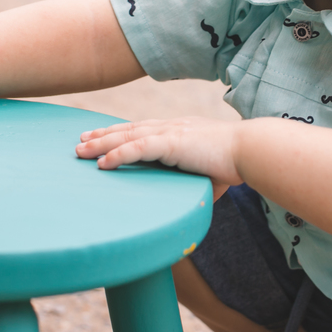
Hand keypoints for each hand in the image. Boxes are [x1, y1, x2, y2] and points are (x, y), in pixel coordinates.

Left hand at [75, 118, 243, 198]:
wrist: (251, 150)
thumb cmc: (236, 163)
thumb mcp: (210, 174)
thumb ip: (197, 185)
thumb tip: (195, 204)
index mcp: (179, 130)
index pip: (142, 129)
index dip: (119, 133)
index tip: (100, 137)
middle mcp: (171, 127)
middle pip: (128, 129)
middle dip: (102, 135)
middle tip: (80, 141)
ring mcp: (170, 133)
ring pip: (127, 136)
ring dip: (102, 144)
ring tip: (80, 151)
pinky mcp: (172, 143)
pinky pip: (138, 148)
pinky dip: (118, 155)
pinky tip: (102, 163)